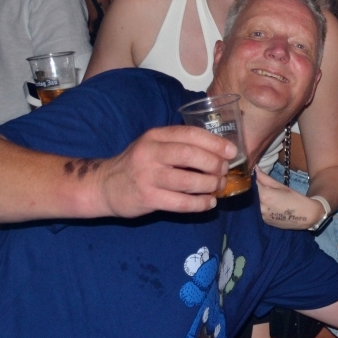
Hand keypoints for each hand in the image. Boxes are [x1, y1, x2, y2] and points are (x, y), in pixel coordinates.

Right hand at [95, 125, 234, 216]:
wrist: (104, 185)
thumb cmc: (137, 164)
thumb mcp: (154, 145)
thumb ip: (179, 144)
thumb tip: (219, 151)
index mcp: (155, 136)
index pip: (190, 134)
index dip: (215, 142)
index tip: (232, 151)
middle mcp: (150, 153)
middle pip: (190, 155)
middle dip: (214, 164)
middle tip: (225, 170)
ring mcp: (148, 176)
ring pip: (188, 181)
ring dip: (210, 185)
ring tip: (219, 186)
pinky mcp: (148, 198)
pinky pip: (181, 203)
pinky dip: (200, 204)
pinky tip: (209, 203)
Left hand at [257, 171, 325, 229]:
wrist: (307, 215)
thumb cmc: (296, 198)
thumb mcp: (282, 186)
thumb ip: (265, 178)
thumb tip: (255, 169)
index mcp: (265, 195)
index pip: (257, 184)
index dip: (263, 182)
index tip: (271, 184)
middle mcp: (261, 206)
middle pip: (258, 195)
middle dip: (264, 192)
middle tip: (277, 194)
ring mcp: (263, 215)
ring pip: (260, 203)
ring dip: (265, 201)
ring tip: (278, 202)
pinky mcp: (266, 222)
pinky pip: (263, 212)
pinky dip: (268, 209)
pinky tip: (277, 209)